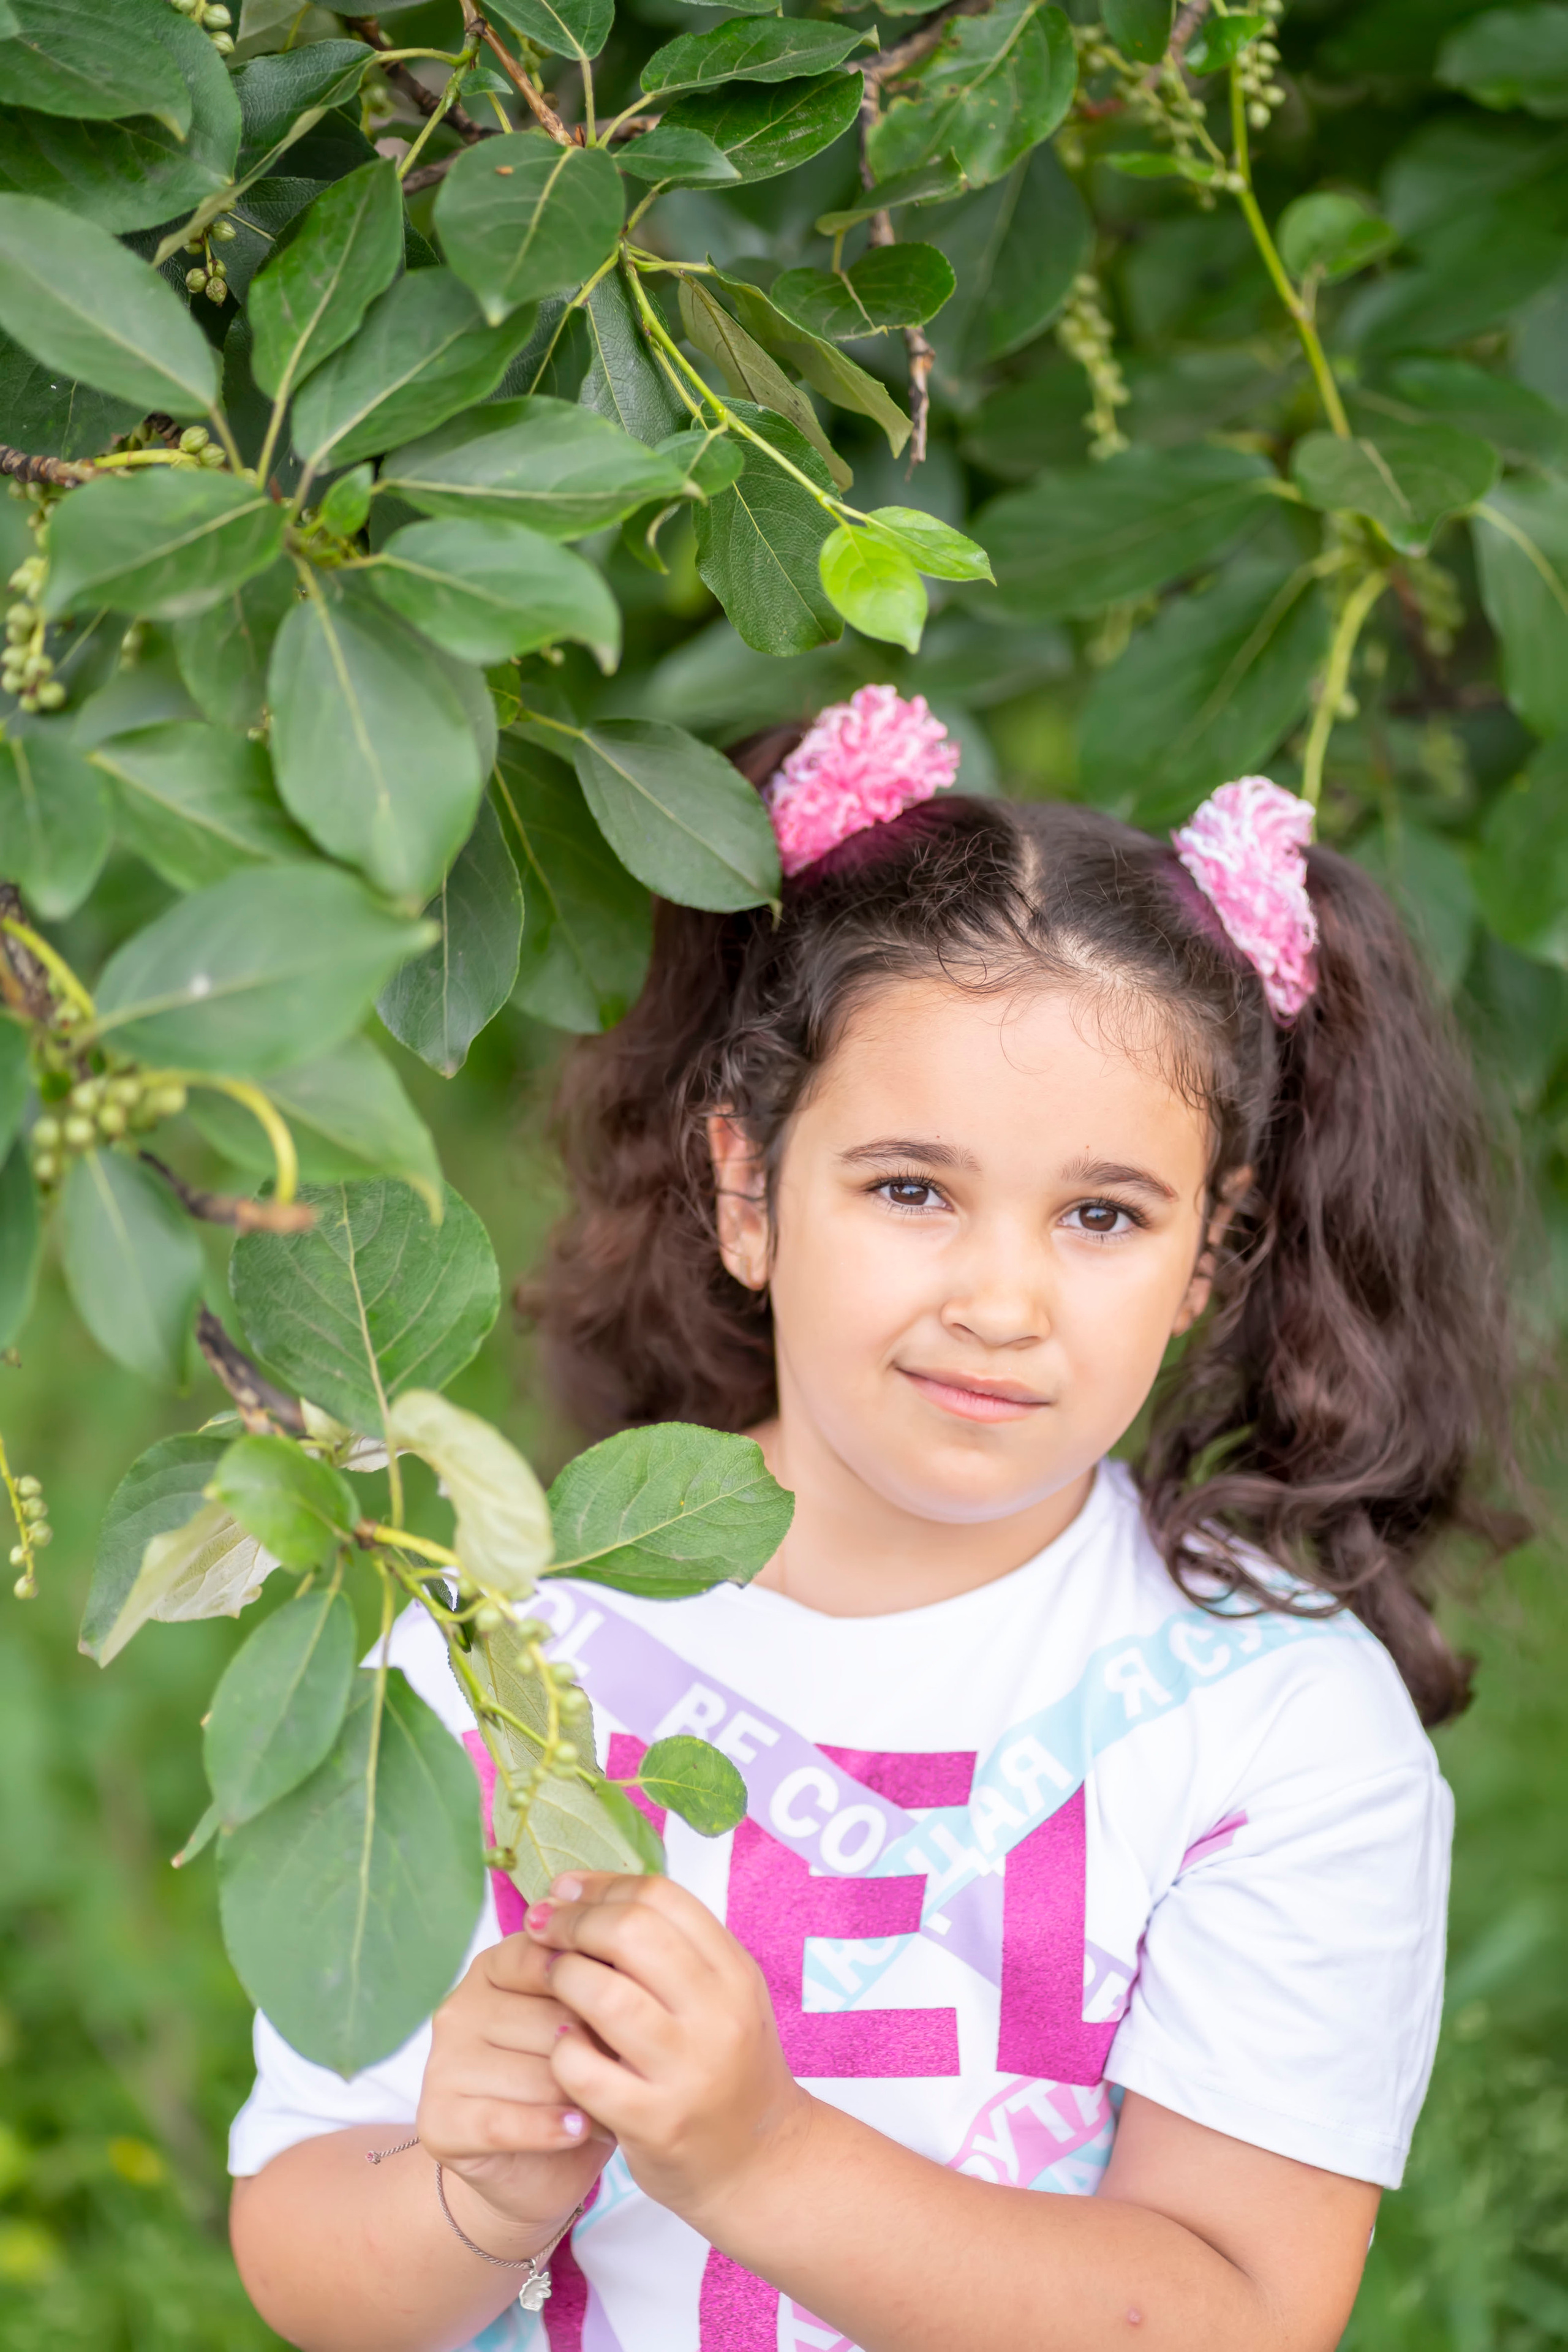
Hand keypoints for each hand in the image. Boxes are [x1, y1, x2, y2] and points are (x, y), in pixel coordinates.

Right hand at [417, 1933, 613, 2251]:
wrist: (539, 2167)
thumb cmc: (571, 2080)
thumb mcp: (587, 2024)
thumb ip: (594, 1990)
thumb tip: (623, 1971)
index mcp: (492, 1969)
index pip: (549, 1958)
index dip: (599, 1988)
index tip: (630, 2009)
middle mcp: (459, 2007)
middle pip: (551, 2020)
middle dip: (596, 2051)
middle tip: (622, 2073)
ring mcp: (442, 2064)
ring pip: (536, 2074)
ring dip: (581, 2096)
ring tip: (604, 2106)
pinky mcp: (439, 2120)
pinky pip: (504, 2121)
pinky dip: (549, 2129)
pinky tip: (578, 2129)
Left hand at [525, 1872, 812, 2233]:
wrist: (759, 2164)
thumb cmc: (727, 2068)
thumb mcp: (720, 1997)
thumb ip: (670, 1949)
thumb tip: (583, 1892)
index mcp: (735, 1972)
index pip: (663, 1897)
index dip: (604, 1885)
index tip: (566, 1890)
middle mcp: (719, 2014)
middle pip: (632, 1932)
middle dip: (574, 1922)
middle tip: (543, 1927)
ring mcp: (688, 2070)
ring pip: (605, 1995)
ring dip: (563, 1977)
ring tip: (549, 1979)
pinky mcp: (656, 2122)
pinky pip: (585, 2070)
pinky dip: (563, 2051)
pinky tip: (563, 2048)